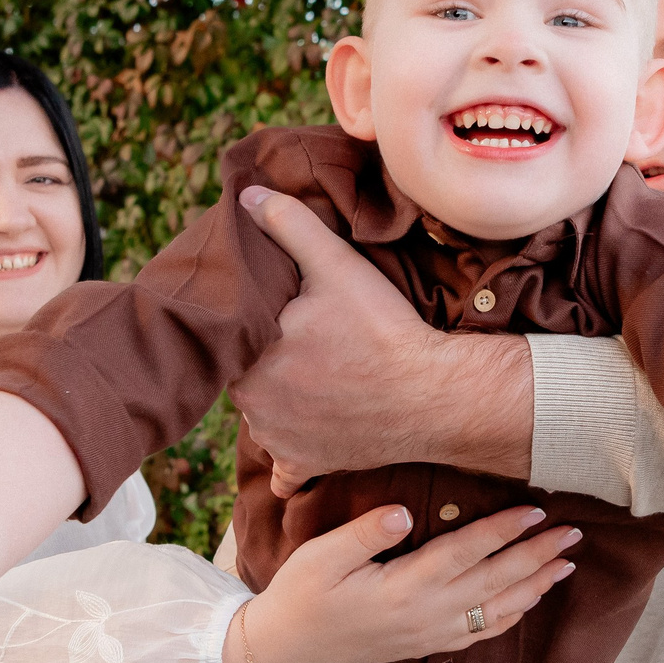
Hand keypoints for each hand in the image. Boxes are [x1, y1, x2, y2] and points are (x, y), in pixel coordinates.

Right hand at [230, 501, 579, 662]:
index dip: (504, 530)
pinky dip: (512, 616)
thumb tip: (406, 511)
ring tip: (567, 566)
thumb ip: (366, 534)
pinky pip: (481, 635)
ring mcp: (430, 635)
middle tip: (574, 534)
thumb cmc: (302, 594)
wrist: (287, 648)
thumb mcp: (322, 556)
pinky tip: (528, 602)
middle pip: (495, 581)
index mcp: (405, 588)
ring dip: (535, 587)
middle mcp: (427, 615)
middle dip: (537, 556)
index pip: (467, 552)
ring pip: (497, 611)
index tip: (538, 509)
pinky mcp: (426, 646)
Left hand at [232, 187, 531, 494]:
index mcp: (248, 359)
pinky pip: (285, 468)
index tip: (279, 317)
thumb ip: (288, 226)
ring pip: (262, 417)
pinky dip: (291, 457)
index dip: (252, 326)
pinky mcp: (306, 464)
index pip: (231, 340)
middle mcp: (253, 408)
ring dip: (278, 402)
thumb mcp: (337, 266)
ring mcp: (279, 442)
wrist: (432, 396)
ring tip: (315, 379)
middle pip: (245, 378)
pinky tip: (305, 438)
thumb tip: (246, 194)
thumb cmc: (382, 330)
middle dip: (265, 363)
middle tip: (303, 344)